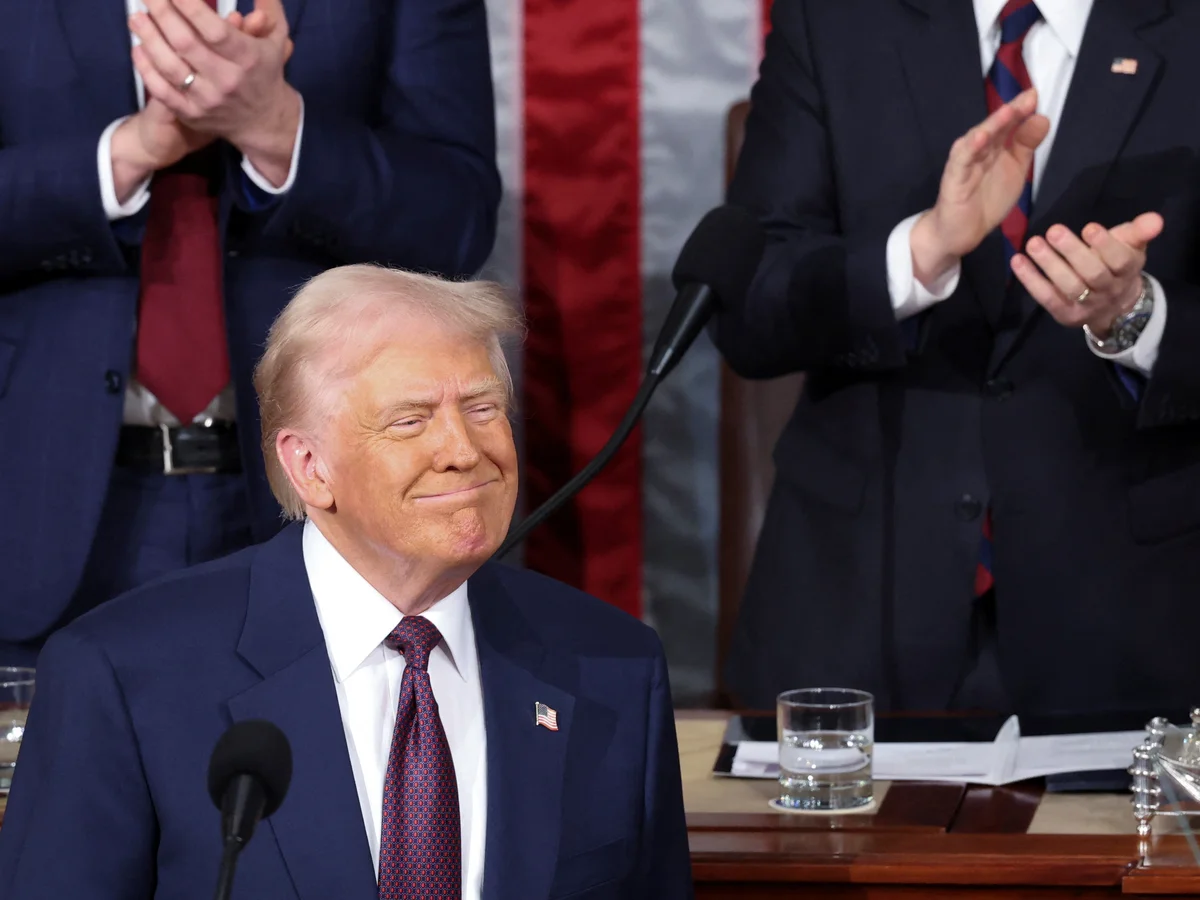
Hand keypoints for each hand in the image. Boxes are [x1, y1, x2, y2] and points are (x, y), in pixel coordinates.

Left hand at [130, 0, 299, 182]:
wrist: (263, 121)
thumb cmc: (264, 72)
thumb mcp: (276, 39)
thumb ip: (270, 8)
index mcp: (248, 58)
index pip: (214, 29)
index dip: (189, 6)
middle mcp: (227, 80)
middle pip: (186, 42)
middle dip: (162, 13)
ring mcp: (208, 99)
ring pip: (169, 66)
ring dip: (148, 38)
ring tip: (136, 17)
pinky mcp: (193, 114)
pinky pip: (162, 91)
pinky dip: (146, 68)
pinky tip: (139, 48)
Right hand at [910, 89, 1049, 287]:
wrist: (962, 232)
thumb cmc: (986, 200)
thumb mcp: (1015, 170)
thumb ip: (1026, 146)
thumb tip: (1042, 118)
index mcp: (995, 147)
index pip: (1008, 124)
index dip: (1021, 110)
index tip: (1035, 95)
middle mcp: (979, 150)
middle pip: (994, 127)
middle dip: (1010, 112)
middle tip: (1027, 99)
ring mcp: (965, 163)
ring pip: (977, 139)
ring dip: (991, 125)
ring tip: (1007, 112)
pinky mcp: (953, 179)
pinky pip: (961, 161)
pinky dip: (969, 149)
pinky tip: (979, 139)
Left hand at [1011, 213, 1162, 336]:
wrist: (1114, 306)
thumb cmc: (1117, 265)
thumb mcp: (1131, 246)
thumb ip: (1139, 232)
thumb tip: (1155, 220)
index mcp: (1127, 270)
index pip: (1119, 260)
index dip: (1106, 245)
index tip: (1089, 227)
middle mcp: (1108, 290)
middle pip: (1092, 273)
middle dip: (1072, 252)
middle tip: (1053, 231)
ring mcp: (1086, 305)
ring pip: (1068, 287)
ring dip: (1049, 265)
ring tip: (1033, 243)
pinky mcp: (1065, 314)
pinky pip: (1047, 298)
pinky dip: (1031, 280)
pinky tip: (1017, 261)